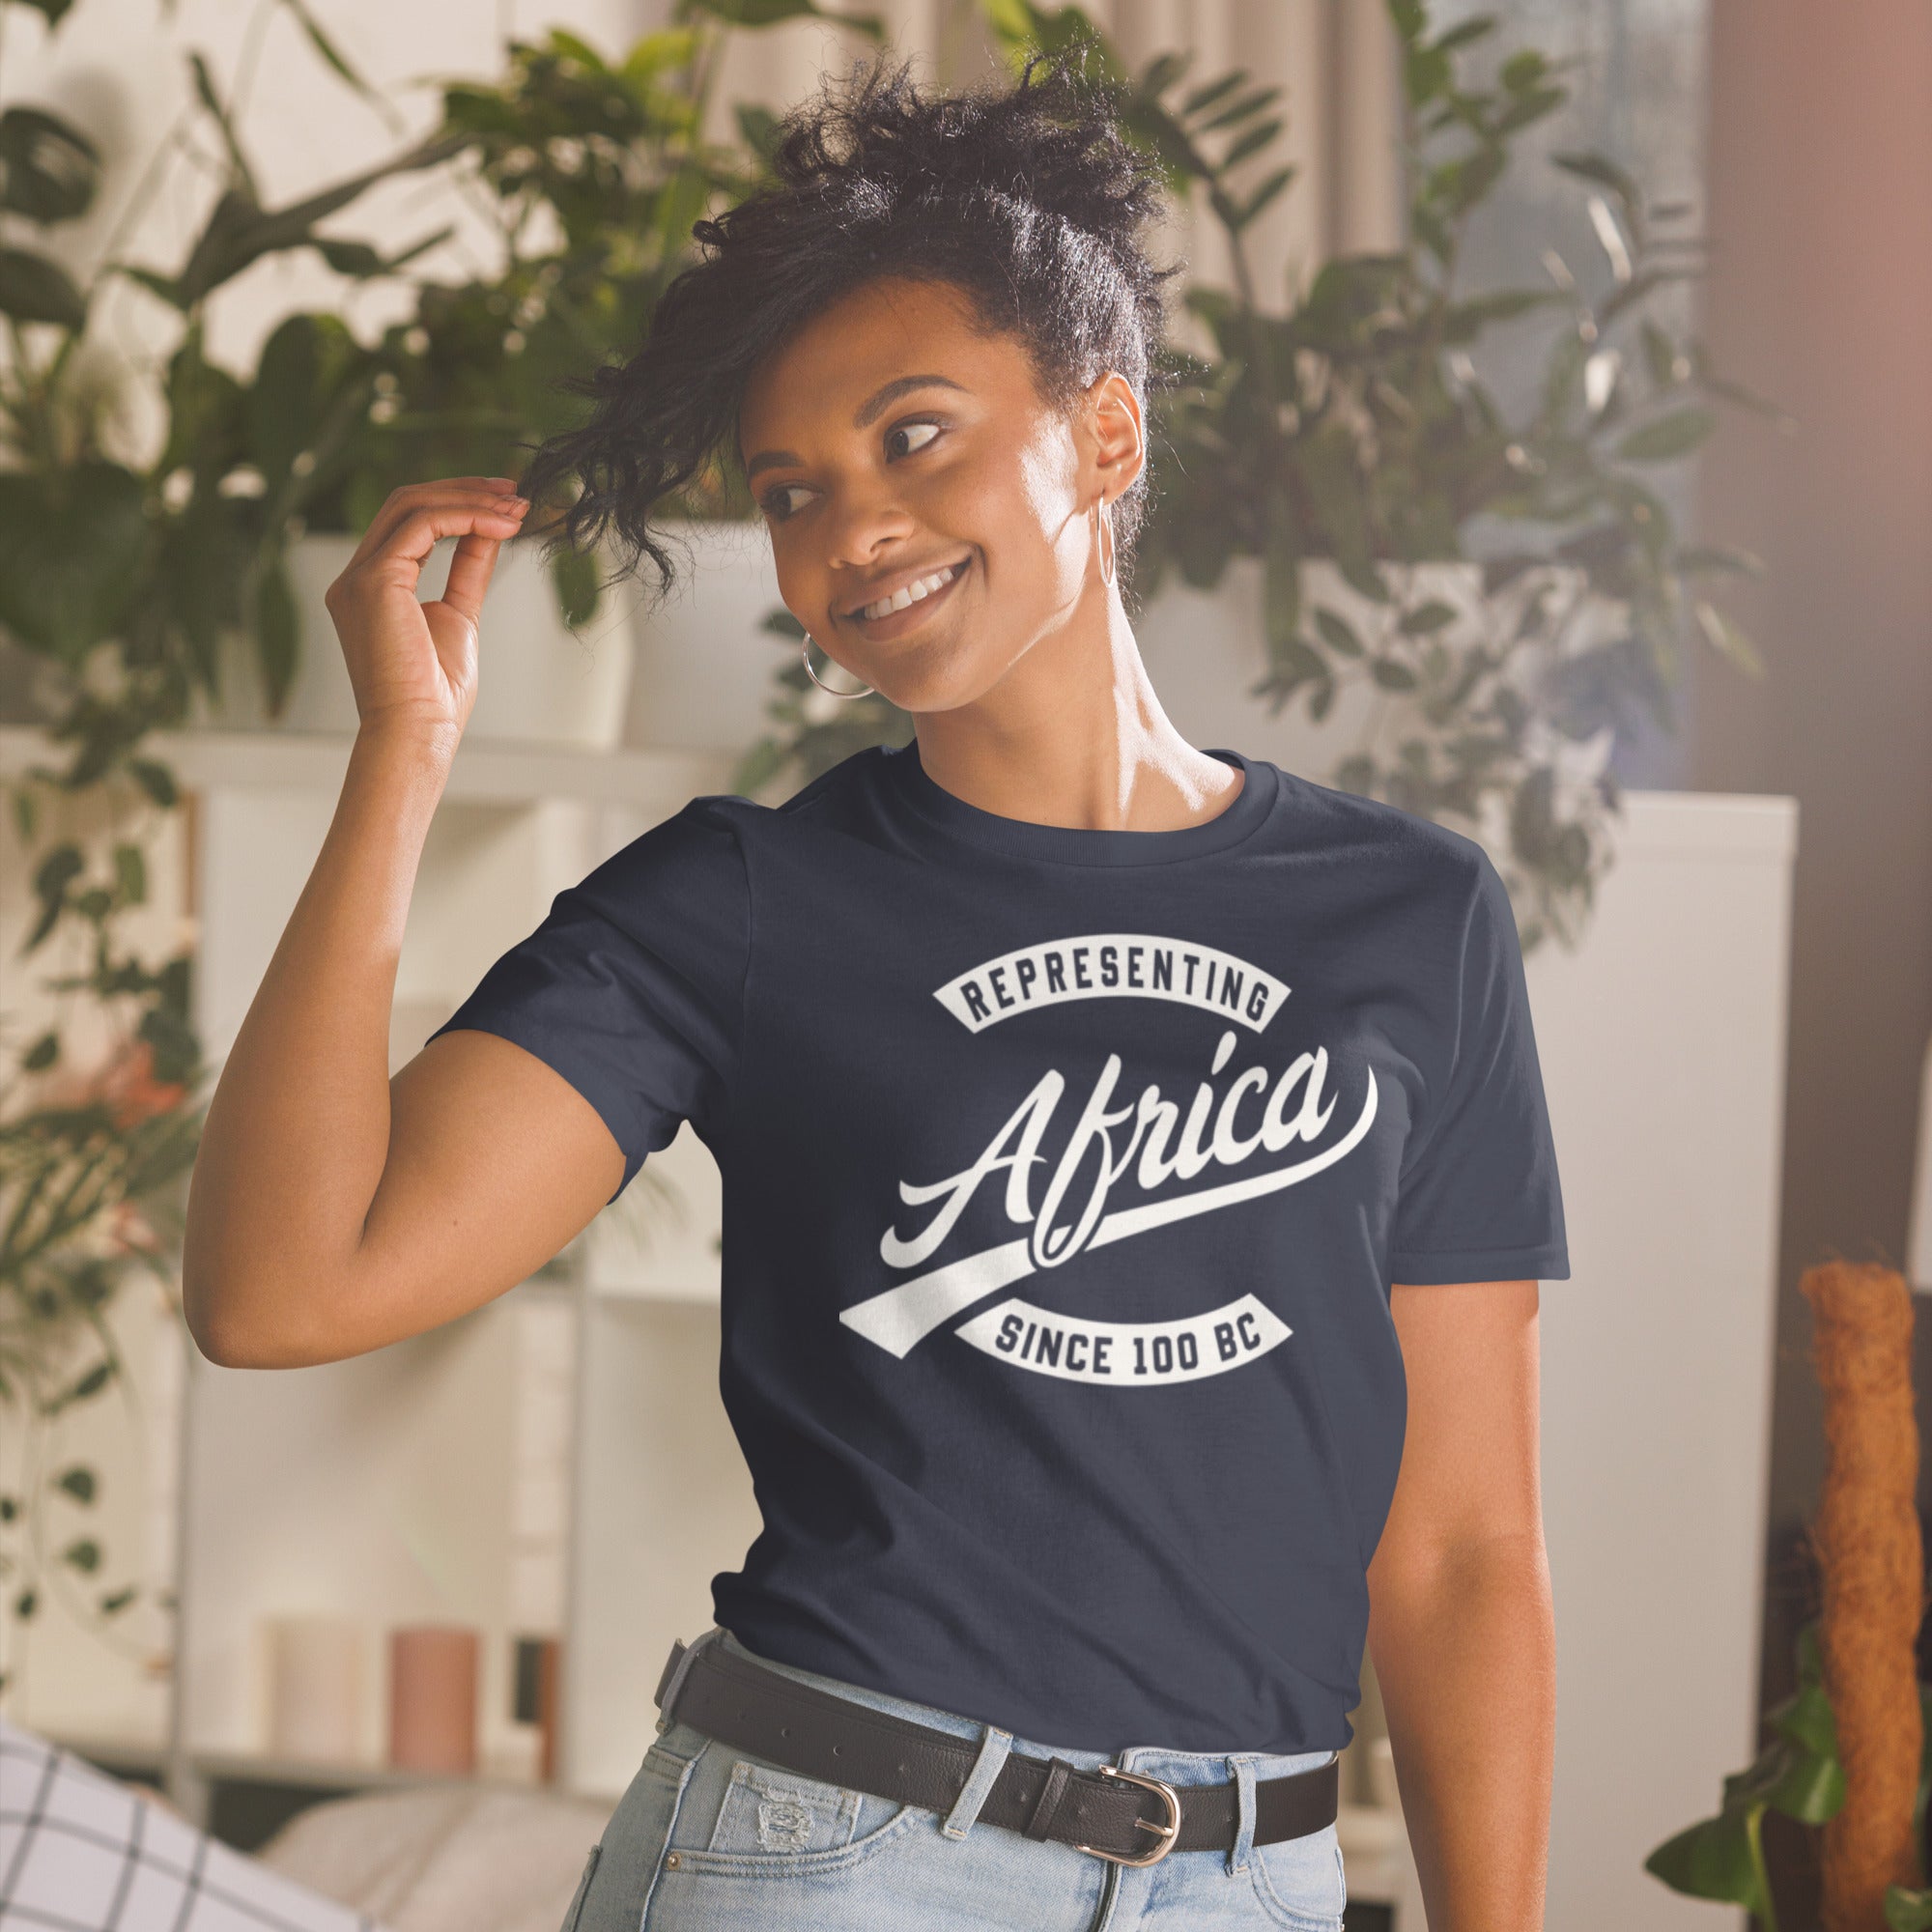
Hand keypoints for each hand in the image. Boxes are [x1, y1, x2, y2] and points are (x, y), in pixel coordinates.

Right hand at [322, 475, 530, 742]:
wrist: (417, 731)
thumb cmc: (435, 694)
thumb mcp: (459, 616)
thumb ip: (467, 570)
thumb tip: (490, 530)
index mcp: (371, 587)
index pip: (409, 523)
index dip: (458, 504)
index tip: (505, 503)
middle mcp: (355, 577)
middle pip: (406, 504)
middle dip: (464, 491)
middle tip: (514, 491)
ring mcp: (358, 576)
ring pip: (412, 506)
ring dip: (470, 499)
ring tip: (516, 506)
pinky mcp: (373, 580)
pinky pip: (422, 525)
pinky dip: (466, 517)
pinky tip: (502, 525)